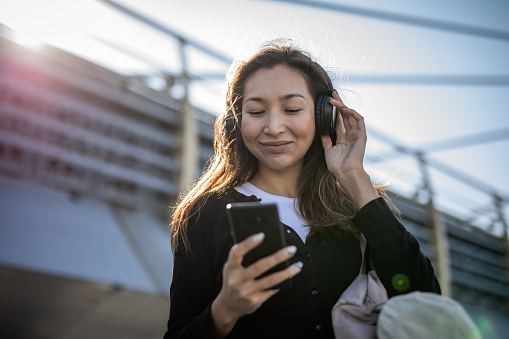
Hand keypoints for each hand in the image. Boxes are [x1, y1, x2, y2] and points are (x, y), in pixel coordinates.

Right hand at [211, 233, 301, 337]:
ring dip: (287, 272)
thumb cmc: (233, 280)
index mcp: (230, 268)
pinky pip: (272, 290)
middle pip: (259, 266)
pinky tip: (291, 275)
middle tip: (291, 249)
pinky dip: (282, 282)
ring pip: (270, 280)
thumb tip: (262, 241)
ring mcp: (246, 292)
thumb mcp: (231, 267)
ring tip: (298, 265)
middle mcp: (237, 280)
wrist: (229, 306)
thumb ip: (240, 256)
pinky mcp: (255, 301)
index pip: (237, 253)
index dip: (248, 243)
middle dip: (277, 257)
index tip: (262, 235)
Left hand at [321, 91, 378, 208]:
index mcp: (343, 138)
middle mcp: (350, 134)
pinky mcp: (362, 135)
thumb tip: (321, 131)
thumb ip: (326, 140)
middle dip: (338, 103)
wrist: (345, 173)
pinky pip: (359, 120)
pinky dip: (352, 113)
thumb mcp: (328, 150)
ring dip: (343, 106)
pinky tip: (343, 108)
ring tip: (334, 99)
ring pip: (351, 115)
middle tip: (331, 93)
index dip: (334, 111)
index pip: (338, 120)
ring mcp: (357, 134)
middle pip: (345, 115)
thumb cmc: (337, 166)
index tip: (327, 101)